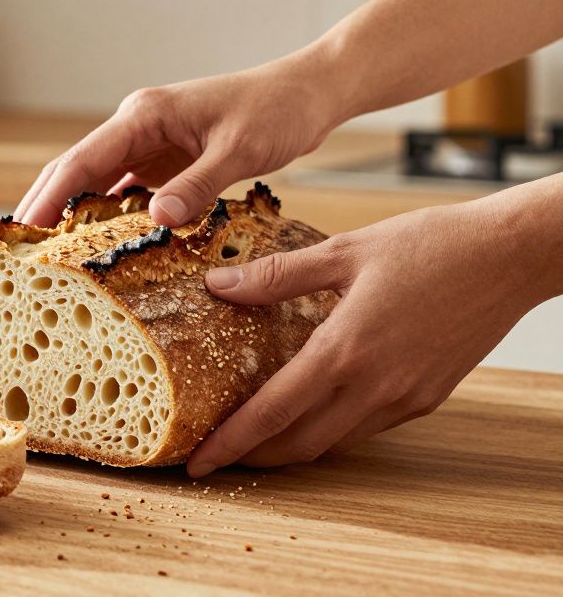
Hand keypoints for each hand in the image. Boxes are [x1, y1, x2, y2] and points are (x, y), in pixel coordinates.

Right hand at [14, 53, 344, 227]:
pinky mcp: (165, 161)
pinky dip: (107, 218)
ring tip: (46, 257)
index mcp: (144, 115)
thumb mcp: (240, 151)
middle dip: (43, 208)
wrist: (308, 93)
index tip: (22, 232)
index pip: (81, 161)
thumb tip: (156, 221)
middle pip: (75, 171)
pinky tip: (97, 247)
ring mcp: (148, 144)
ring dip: (71, 216)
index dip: (48, 198)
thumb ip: (197, 186)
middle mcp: (136, 126)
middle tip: (15, 253)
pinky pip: (125, 192)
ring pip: (95, 183)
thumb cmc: (277, 111)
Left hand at [186, 195, 555, 476]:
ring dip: (292, 447)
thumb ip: (278, 275)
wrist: (510, 256)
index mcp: (345, 350)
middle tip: (216, 456)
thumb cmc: (431, 245)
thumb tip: (218, 285)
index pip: (272, 413)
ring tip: (256, 438)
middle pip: (299, 444)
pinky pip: (367, 428)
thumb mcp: (345, 250)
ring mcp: (405, 399)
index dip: (231, 443)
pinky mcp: (427, 399)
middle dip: (254, 457)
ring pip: (334, 442)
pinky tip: (312, 410)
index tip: (197, 462)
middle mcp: (375, 387)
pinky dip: (331, 430)